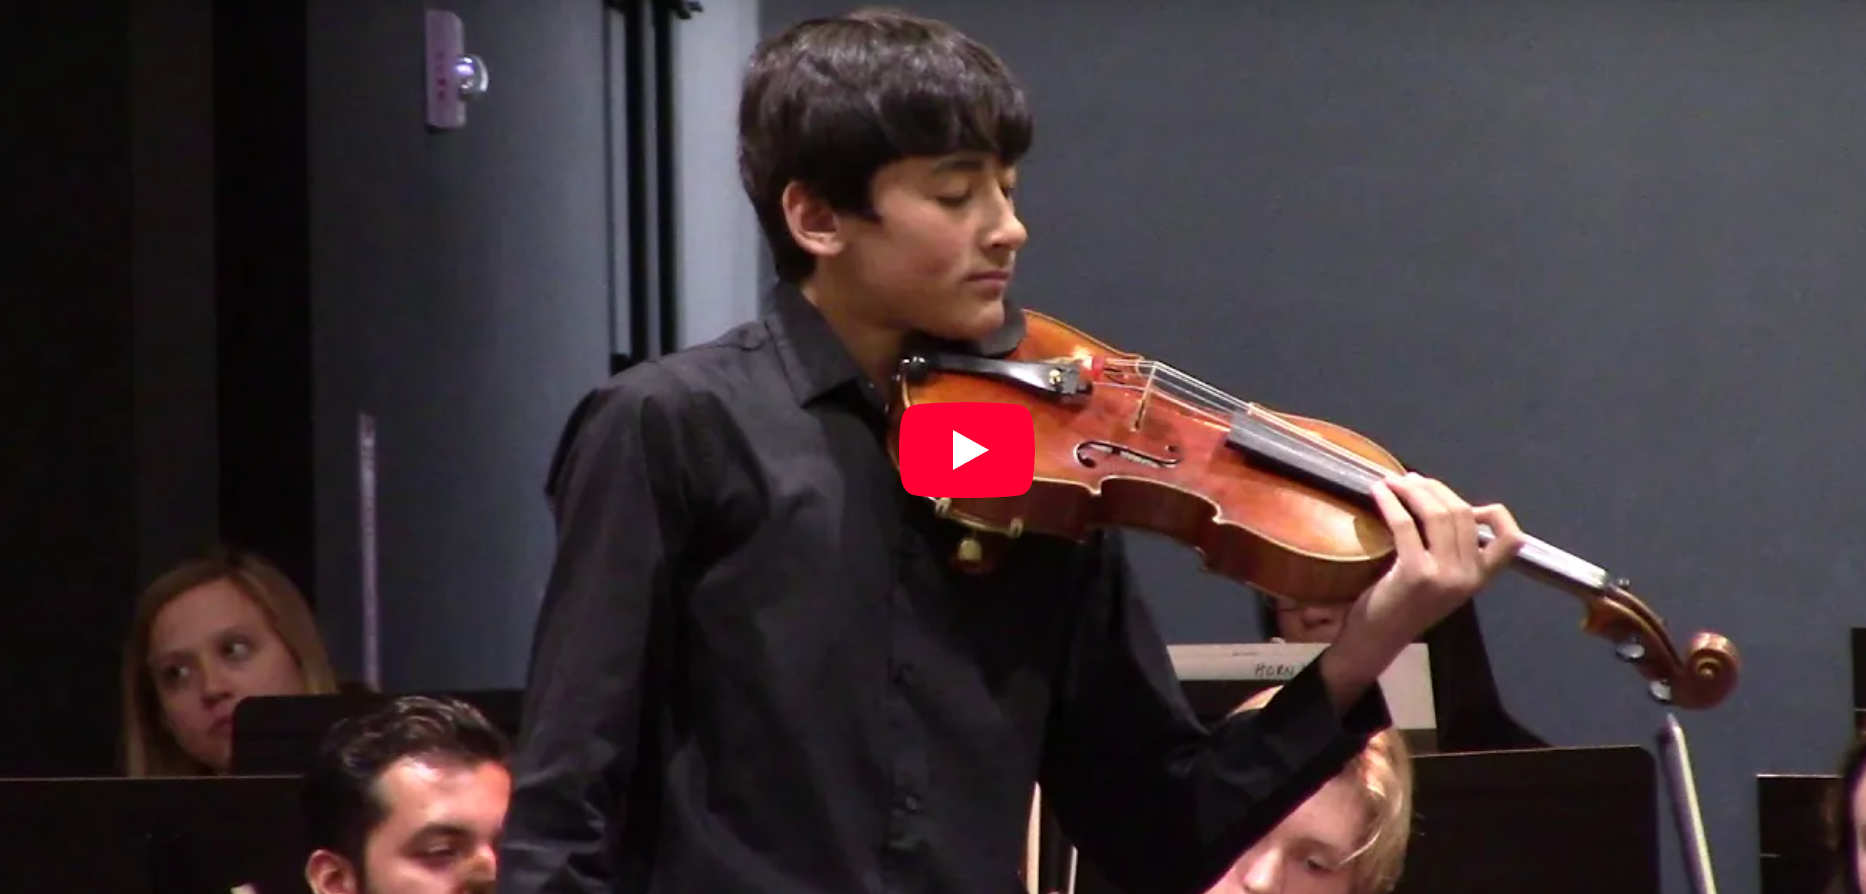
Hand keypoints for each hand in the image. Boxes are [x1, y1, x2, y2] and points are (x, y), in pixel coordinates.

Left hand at [1319, 472, 1522, 708]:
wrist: (1378, 639)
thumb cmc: (1405, 605)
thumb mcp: (1441, 580)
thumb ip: (1453, 550)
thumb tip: (1448, 505)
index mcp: (1481, 578)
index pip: (1511, 541)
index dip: (1496, 515)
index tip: (1467, 502)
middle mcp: (1469, 576)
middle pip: (1462, 514)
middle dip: (1435, 489)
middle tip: (1410, 479)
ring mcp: (1444, 575)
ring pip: (1436, 514)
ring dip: (1412, 490)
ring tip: (1393, 481)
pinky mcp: (1415, 573)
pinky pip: (1405, 524)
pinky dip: (1391, 501)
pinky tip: (1378, 491)